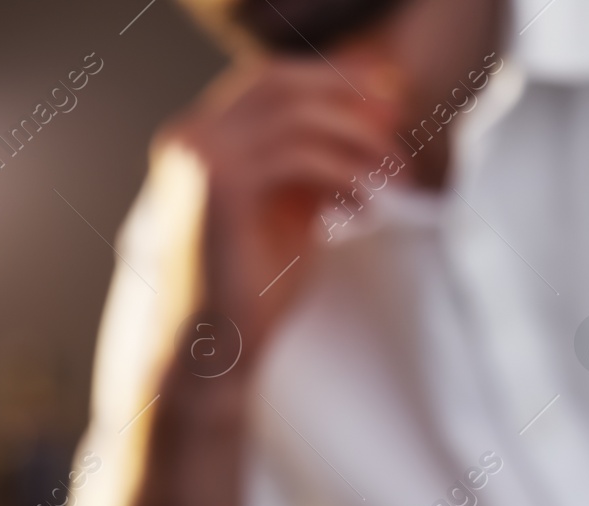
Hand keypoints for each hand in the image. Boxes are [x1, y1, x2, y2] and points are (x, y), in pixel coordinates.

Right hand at [164, 56, 401, 360]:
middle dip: (348, 96)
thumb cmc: (253, 280)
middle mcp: (190, 137)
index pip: (268, 80)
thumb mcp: (292, 203)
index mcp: (196, 137)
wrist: (214, 343)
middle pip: (280, 82)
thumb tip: (377, 106)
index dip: (331, 81)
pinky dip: (344, 174)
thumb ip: (319, 154)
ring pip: (298, 118)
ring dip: (358, 143)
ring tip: (393, 179)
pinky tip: (362, 208)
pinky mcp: (221, 186)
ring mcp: (200, 157)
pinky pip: (300, 156)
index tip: (386, 102)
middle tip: (398, 124)